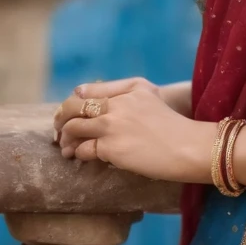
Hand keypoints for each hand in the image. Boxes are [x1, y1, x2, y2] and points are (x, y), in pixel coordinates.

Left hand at [53, 77, 215, 182]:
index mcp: (130, 87)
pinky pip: (83, 149)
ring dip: (65, 138)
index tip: (69, 111)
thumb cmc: (173, 126)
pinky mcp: (111, 147)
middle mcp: (119, 102)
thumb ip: (126, 95)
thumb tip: (97, 102)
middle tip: (58, 128)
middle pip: (75, 105)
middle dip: (61, 117)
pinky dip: (78, 153)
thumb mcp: (152, 97)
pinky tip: (78, 157)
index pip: (88, 89)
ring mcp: (113, 124)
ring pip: (73, 127)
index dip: (74, 101)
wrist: (187, 147)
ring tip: (65, 147)